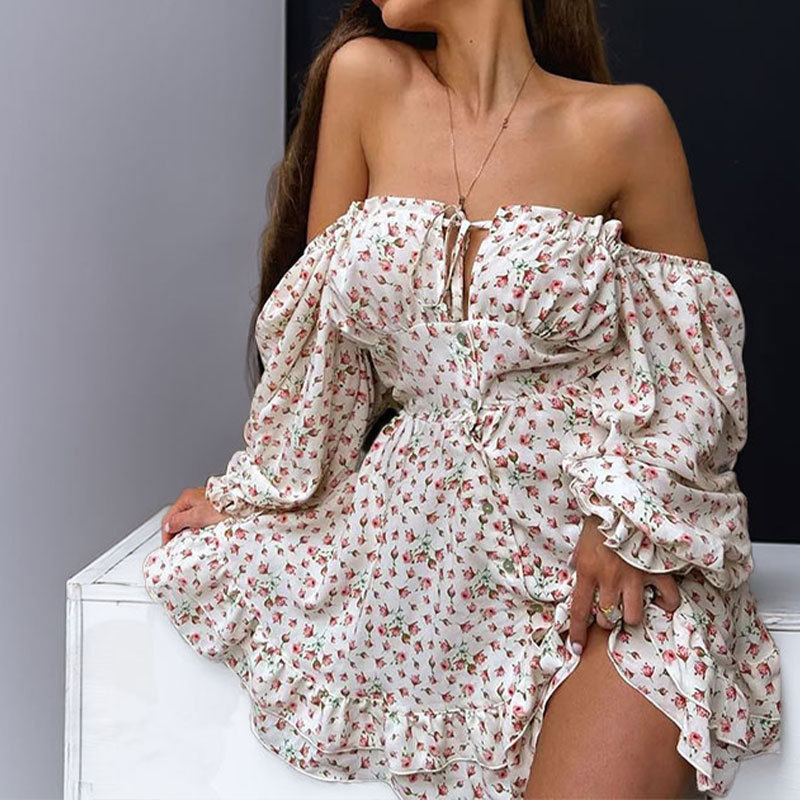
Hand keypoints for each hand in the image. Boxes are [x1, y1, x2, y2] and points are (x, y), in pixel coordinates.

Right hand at [160, 486, 229, 545]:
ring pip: (189, 518)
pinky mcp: (213, 505)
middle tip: (177, 547)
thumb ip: (180, 521)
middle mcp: (194, 497)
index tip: (167, 547)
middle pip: (178, 517)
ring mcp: (204, 500)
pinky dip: (198, 526)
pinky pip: (200, 517)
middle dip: (176, 533)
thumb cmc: (223, 507)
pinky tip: (202, 533)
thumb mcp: (198, 517)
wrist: (244, 502)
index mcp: (186, 498)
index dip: (166, 535)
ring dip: (187, 530)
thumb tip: (167, 526)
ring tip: (189, 542)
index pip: (168, 518)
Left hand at [568, 515, 680, 654]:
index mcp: (587, 571)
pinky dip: (666, 603)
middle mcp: (609, 579)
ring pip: (633, 617)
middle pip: (607, 619)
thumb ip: (578, 559)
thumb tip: (573, 572)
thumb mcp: (581, 539)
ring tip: (630, 607)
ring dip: (630, 616)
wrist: (624, 501)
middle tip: (608, 611)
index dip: (577, 633)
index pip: (579, 610)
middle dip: (606, 620)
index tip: (577, 649)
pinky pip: (667, 598)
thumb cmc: (600, 517)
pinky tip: (661, 600)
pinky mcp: (656, 572)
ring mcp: (634, 578)